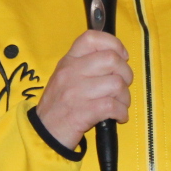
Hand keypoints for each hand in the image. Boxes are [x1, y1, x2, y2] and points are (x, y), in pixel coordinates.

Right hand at [35, 31, 130, 149]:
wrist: (44, 132)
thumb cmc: (59, 104)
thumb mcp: (65, 77)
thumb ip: (86, 64)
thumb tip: (117, 58)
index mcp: (68, 61)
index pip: (92, 38)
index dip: (114, 44)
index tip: (122, 56)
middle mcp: (72, 72)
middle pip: (111, 59)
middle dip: (126, 73)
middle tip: (123, 85)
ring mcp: (77, 92)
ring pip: (116, 84)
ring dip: (125, 97)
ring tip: (120, 104)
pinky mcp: (84, 112)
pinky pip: (114, 106)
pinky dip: (122, 112)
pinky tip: (118, 116)